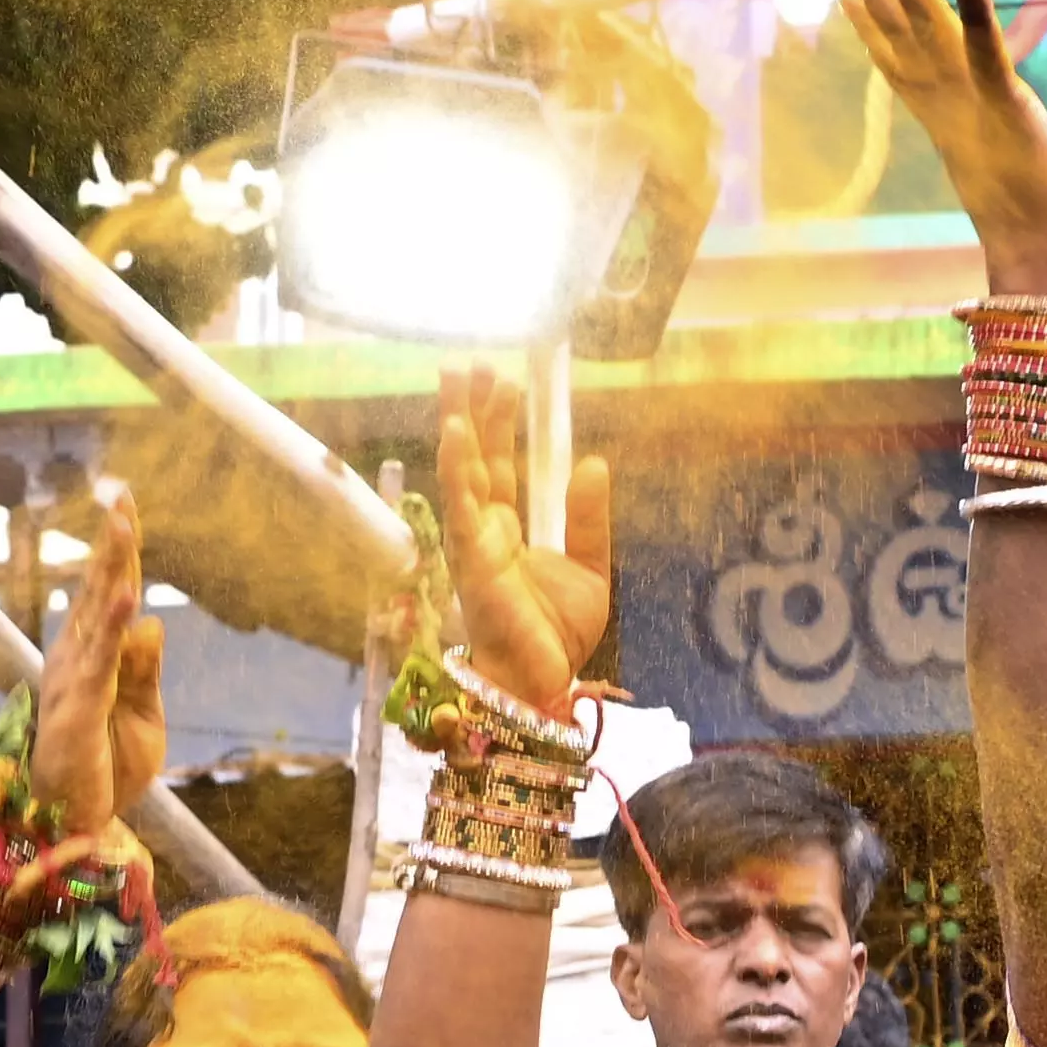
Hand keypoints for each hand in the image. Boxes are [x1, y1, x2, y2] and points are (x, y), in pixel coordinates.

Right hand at [29, 479, 167, 840]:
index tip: (126, 505)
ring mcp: (73, 682)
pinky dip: (114, 628)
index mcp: (93, 660)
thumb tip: (151, 619)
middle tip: (121, 496)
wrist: (80, 825)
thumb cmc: (107, 770)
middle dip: (111, 544)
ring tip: (122, 525)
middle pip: (97, 592)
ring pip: (95, 615)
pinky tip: (128, 597)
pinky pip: (101, 663)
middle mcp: (76, 661)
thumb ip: (144, 670)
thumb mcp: (143, 715)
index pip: (110, 596)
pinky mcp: (78, 710)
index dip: (120, 553)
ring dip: (110, 569)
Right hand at [429, 364, 611, 708]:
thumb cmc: (555, 638)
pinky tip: (454, 430)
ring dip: (458, 423)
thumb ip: (588, 519)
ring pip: (462, 471)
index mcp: (507, 532)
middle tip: (470, 362)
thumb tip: (592, 463)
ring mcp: (473, 543)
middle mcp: (483, 531)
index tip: (503, 382)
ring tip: (459, 376)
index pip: (499, 466)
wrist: (543, 683)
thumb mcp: (590, 569)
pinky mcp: (472, 560)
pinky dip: (457, 467)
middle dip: (471, 410)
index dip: (498, 425)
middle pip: (475, 458)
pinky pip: (462, 506)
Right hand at [833, 0, 1046, 298]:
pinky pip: (986, 51)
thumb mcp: (997, 169)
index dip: (872, 28)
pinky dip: (975, 11)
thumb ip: (983, 147)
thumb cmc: (1030, 222)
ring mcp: (971, 102)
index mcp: (945, 117)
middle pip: (902, 33)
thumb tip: (976, 145)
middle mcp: (947, 104)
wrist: (1038, 257)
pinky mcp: (1006, 105)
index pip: (900, 64)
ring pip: (930, 28)